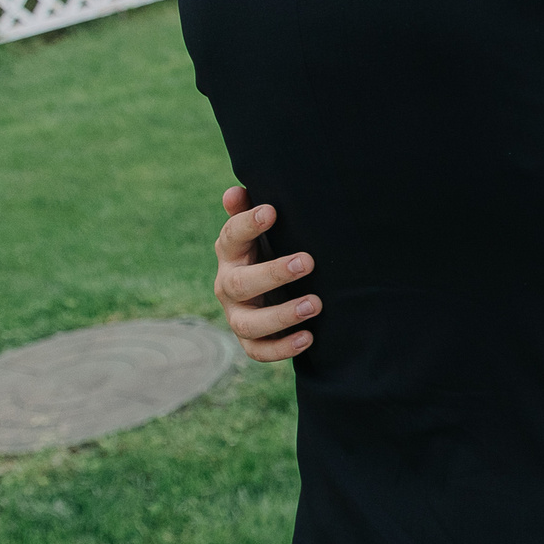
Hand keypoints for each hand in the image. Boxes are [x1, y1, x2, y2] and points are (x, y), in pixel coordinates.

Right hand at [213, 185, 320, 362]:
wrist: (270, 287)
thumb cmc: (269, 248)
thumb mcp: (262, 230)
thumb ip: (248, 211)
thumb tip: (235, 192)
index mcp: (230, 253)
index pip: (231, 237)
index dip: (247, 224)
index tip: (272, 211)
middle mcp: (227, 285)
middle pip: (239, 283)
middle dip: (273, 273)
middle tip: (307, 261)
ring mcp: (237, 315)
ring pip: (248, 323)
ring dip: (281, 315)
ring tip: (316, 303)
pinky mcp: (250, 340)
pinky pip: (259, 350)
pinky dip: (282, 348)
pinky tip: (308, 338)